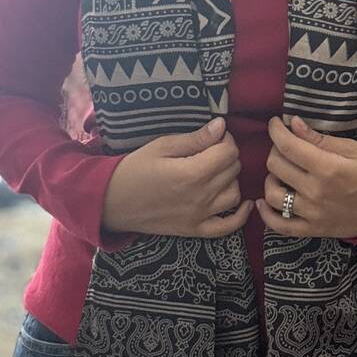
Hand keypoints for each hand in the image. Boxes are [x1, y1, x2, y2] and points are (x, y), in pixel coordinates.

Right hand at [102, 117, 252, 237]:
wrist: (112, 202)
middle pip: (233, 170)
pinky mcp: (195, 230)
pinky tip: (244, 203)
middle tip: (211, 151)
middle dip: (227, 156)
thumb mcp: (162, 146)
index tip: (214, 137)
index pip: (229, 153)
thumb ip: (195, 139)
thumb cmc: (134, 169)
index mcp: (191, 173)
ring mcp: (199, 216)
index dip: (226, 140)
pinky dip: (240, 216)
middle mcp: (200, 197)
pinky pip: (228, 227)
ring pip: (234, 194)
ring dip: (230, 179)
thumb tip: (221, 126)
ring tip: (215, 171)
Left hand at [256, 116, 356, 238]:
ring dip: (271, 178)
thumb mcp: (352, 149)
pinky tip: (263, 201)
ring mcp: (312, 214)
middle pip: (276, 166)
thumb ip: (319, 139)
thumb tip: (292, 123)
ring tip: (281, 172)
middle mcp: (315, 192)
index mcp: (327, 168)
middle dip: (275, 150)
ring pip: (272, 194)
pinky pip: (280, 226)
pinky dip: (266, 214)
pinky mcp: (313, 230)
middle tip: (286, 146)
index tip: (275, 124)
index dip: (275, 131)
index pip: (288, 146)